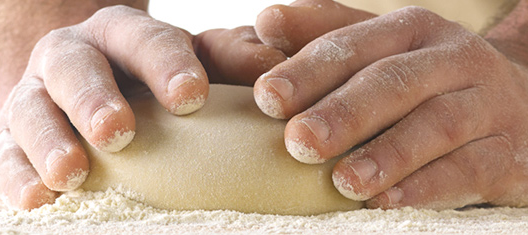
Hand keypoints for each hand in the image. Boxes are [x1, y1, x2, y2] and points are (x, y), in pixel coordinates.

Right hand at [0, 5, 286, 208]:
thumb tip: (272, 67)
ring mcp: (31, 98)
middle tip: (117, 132)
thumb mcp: (185, 64)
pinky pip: (1, 156)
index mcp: (117, 34)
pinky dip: (16, 177)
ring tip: (71, 173)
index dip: (166, 65)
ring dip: (48, 140)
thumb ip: (225, 60)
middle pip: (74, 68)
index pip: (141, 39)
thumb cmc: (145, 86)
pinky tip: (37, 199)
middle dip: (93, 98)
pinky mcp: (4, 141)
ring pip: (29, 110)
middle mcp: (68, 57)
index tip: (193, 98)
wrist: (75, 94)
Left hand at [253, 0, 527, 208]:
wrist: (522, 102)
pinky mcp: (510, 152)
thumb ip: (321, 36)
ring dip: (386, 154)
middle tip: (299, 142)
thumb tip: (267, 23)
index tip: (266, 98)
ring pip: (438, 125)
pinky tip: (387, 201)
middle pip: (395, 81)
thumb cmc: (423, 79)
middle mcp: (454, 58)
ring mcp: (490, 104)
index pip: (353, 44)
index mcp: (412, 29)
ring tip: (342, 181)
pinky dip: (427, 187)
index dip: (307, 71)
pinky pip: (472, 168)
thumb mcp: (378, 49)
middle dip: (343, 113)